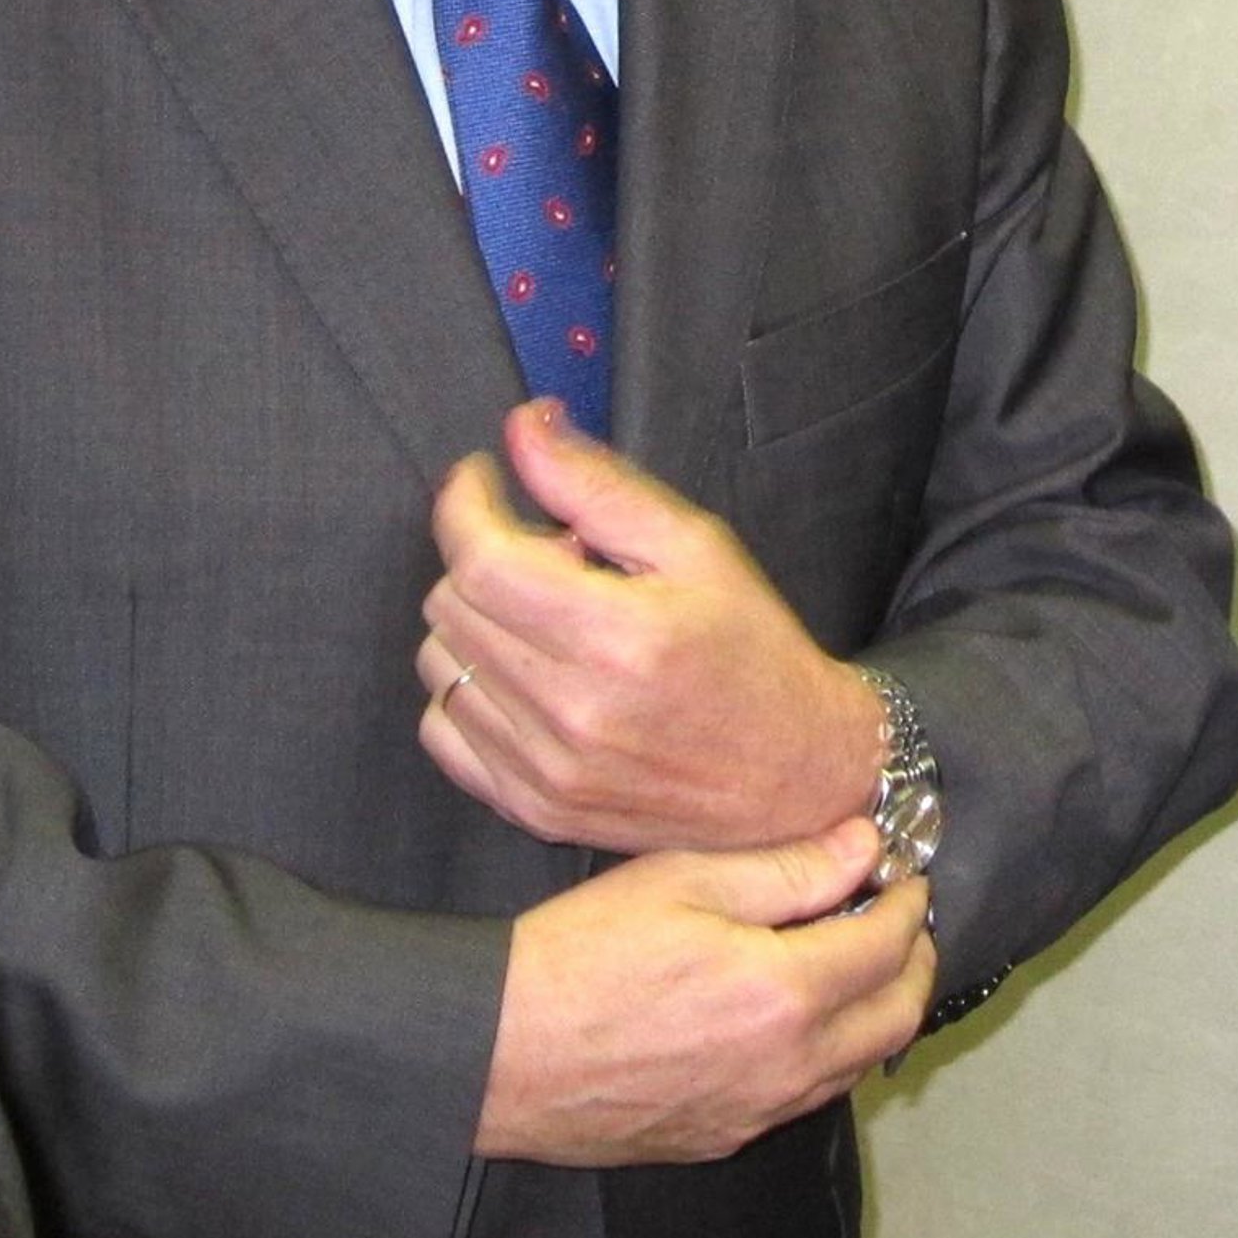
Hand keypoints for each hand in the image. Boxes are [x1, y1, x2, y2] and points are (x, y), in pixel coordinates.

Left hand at [419, 400, 878, 851]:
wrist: (797, 777)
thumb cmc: (753, 650)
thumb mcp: (694, 545)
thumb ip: (597, 482)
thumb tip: (523, 428)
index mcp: (616, 638)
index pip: (479, 560)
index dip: (464, 502)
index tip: (481, 479)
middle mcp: (572, 713)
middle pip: (451, 604)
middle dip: (486, 556)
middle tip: (554, 556)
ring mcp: (546, 772)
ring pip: (440, 662)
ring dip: (478, 621)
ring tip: (550, 620)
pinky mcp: (533, 809)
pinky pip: (442, 729)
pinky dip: (468, 688)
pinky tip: (527, 674)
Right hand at [477, 821, 933, 1162]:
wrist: (506, 1051)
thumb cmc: (581, 956)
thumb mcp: (681, 880)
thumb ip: (784, 868)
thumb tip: (860, 847)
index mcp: (784, 992)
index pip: (887, 947)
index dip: (908, 903)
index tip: (904, 874)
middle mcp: (788, 1065)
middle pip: (895, 1018)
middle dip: (915, 961)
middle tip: (902, 918)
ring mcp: (760, 1110)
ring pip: (859, 1066)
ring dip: (877, 1010)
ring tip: (858, 960)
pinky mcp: (726, 1135)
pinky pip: (809, 1096)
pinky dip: (831, 1052)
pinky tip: (799, 1014)